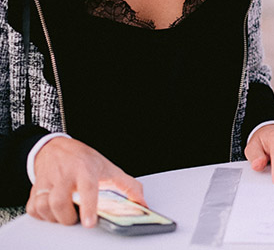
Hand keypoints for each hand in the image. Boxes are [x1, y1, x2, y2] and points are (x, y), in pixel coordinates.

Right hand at [28, 136, 143, 227]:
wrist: (56, 148)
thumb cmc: (83, 159)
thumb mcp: (109, 168)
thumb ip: (128, 186)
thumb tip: (142, 202)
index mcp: (86, 169)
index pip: (87, 188)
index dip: (88, 207)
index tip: (89, 223)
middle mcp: (65, 175)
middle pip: (59, 202)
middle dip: (67, 217)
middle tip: (76, 218)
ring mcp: (48, 181)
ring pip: (44, 206)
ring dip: (54, 217)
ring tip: (66, 215)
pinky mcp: (35, 188)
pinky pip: (33, 208)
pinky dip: (41, 215)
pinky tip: (52, 212)